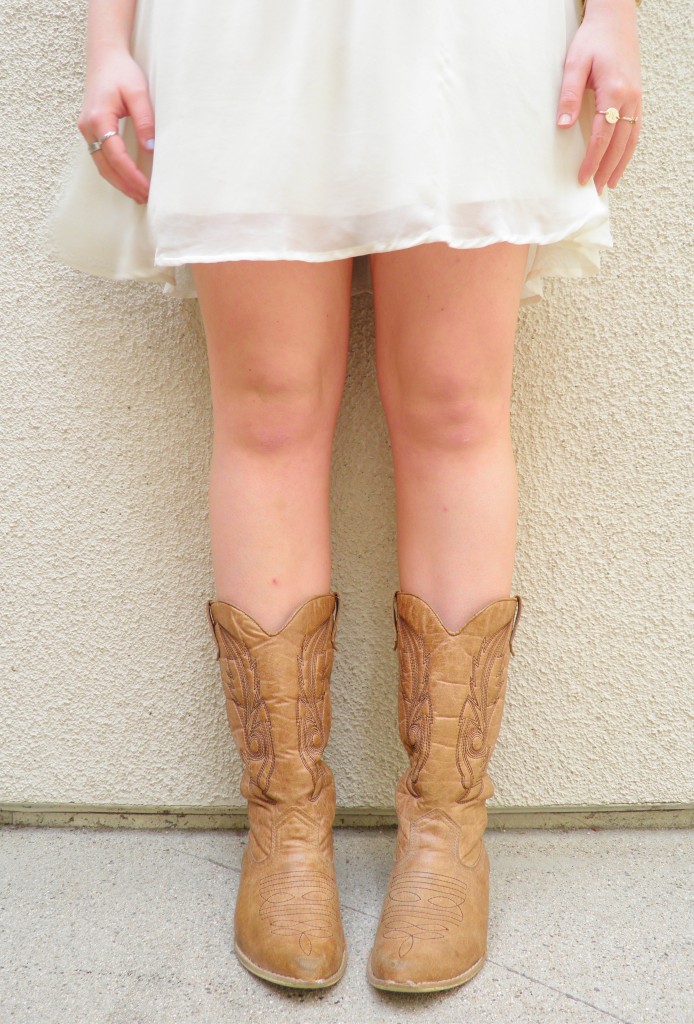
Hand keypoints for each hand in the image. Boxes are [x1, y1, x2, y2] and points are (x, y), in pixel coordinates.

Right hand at [78, 50, 154, 203]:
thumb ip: (145, 120)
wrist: (105, 56)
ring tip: (137, 195)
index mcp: (99, 119)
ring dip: (119, 182)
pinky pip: (100, 158)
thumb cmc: (122, 72)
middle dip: (125, 186)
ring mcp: (86, 130)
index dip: (132, 176)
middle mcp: (88, 128)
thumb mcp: (138, 93)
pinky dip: (113, 172)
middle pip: (106, 167)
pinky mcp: (90, 130)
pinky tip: (126, 179)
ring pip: (101, 165)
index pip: (117, 157)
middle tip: (144, 199)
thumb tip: (151, 148)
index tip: (148, 189)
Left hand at [556, 0, 641, 193]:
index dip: (593, 160)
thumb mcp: (574, 64)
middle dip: (607, 169)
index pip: (602, 135)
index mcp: (615, 91)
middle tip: (595, 191)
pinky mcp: (637, 98)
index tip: (583, 178)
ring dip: (620, 164)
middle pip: (619, 143)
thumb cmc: (592, 40)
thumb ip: (568, 96)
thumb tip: (563, 127)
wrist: (615, 20)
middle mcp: (630, 98)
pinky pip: (635, 130)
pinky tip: (619, 162)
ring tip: (609, 184)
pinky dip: (627, 150)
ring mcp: (637, 99)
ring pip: (631, 140)